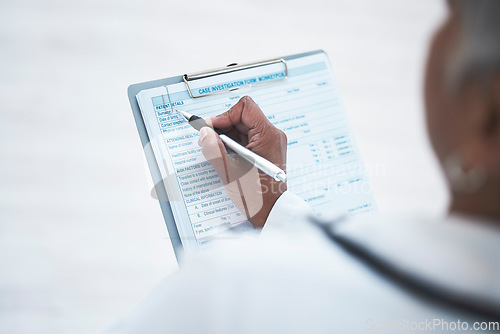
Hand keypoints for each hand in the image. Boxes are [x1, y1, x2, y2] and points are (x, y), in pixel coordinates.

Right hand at [198, 96, 286, 227]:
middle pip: (242, 117)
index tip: (210, 127)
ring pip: (241, 128)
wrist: (271, 213)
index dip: (224, 115)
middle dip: (222, 126)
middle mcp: (271, 136)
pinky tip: (222, 155)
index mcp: (268, 136)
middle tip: (206, 139)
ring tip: (213, 150)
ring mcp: (268, 143)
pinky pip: (244, 139)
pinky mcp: (264, 150)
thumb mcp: (230, 172)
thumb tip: (204, 133)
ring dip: (225, 136)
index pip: (245, 108)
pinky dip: (231, 143)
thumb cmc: (258, 196)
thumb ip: (214, 150)